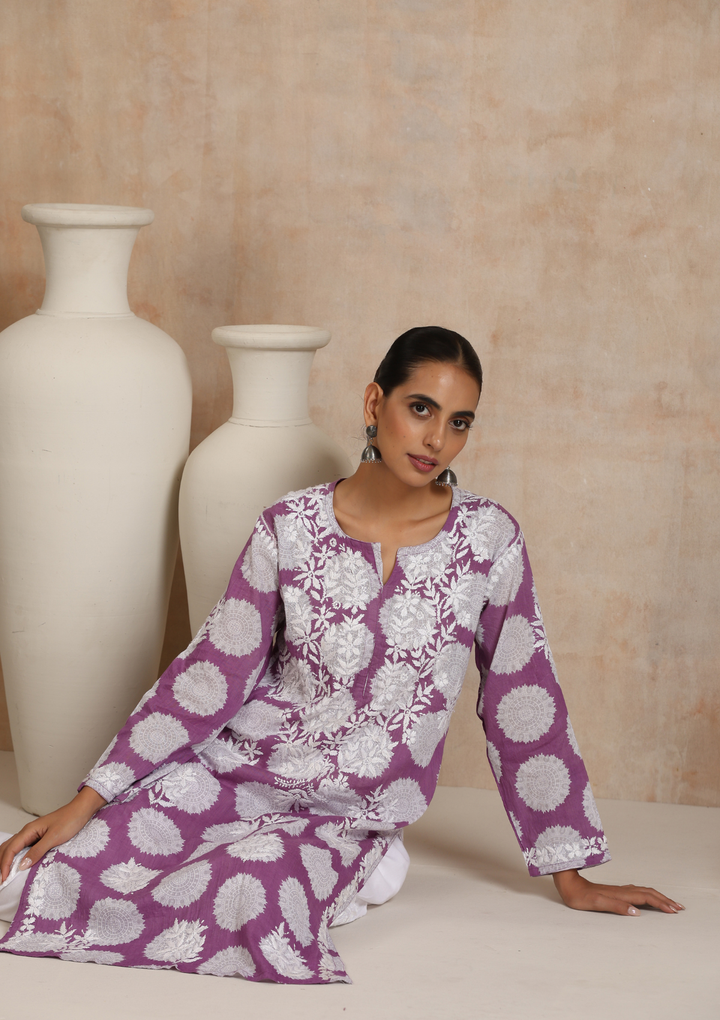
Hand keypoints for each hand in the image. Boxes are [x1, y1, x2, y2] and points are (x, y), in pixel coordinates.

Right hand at [0, 786, 106, 883]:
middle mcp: (27, 831)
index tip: (3, 880)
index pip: (10, 849)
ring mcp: (32, 834)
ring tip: (5, 875)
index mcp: (28, 830)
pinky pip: (22, 848)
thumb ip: (37, 851)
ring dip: (6, 860)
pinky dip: (15, 857)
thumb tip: (21, 866)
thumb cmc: (70, 820)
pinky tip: (17, 865)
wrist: (81, 810)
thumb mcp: (54, 837)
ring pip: (13, 848)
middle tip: (1, 881)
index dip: (4, 865)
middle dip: (1, 864)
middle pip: (7, 848)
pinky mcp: (39, 837)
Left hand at [552, 868, 684, 914]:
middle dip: (665, 900)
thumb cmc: (581, 897)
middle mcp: (623, 890)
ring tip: (669, 903)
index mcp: (621, 893)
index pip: (647, 897)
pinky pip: (638, 892)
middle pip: (649, 893)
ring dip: (659, 897)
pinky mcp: (616, 891)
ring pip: (644, 891)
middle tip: (679, 908)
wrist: (569, 885)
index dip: (661, 904)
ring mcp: (620, 890)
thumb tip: (636, 912)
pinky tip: (648, 899)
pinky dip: (649, 896)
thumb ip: (616, 906)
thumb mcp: (597, 903)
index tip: (674, 911)